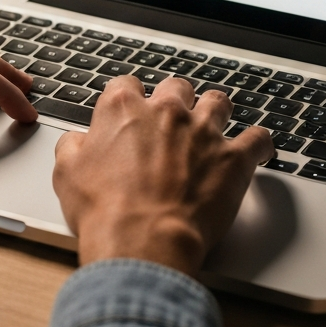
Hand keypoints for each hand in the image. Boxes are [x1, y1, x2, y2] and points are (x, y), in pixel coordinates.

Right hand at [53, 75, 272, 275]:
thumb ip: (72, 147)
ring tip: (213, 126)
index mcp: (123, 109)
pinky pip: (258, 139)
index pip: (127, 85)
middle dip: (175, 101)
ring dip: (215, 112)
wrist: (141, 242)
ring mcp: (203, 132)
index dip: (129, 99)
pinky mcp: (233, 158)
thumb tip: (76, 141)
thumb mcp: (66, 174)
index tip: (132, 111)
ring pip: (218, 102)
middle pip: (176, 87)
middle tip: (172, 122)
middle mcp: (166, 112)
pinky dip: (259, 143)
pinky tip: (257, 149)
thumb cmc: (104, 212)